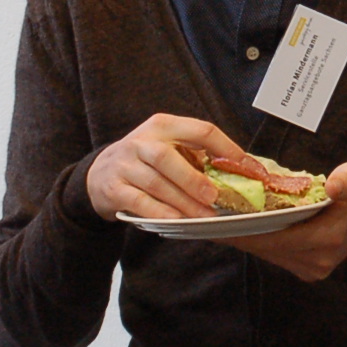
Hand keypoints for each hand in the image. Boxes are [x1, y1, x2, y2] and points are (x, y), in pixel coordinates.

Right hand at [89, 113, 240, 220]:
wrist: (99, 174)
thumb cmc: (145, 161)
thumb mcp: (168, 147)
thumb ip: (196, 155)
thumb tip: (238, 172)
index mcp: (163, 125)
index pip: (199, 129)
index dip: (226, 147)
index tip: (247, 166)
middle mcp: (141, 141)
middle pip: (167, 157)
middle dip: (193, 179)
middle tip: (215, 197)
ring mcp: (125, 164)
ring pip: (155, 183)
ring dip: (182, 202)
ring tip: (203, 216)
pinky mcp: (114, 188)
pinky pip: (139, 201)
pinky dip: (160, 212)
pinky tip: (176, 221)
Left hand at [226, 164, 346, 282]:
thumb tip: (332, 187)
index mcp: (330, 239)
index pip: (279, 237)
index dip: (248, 230)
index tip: (220, 222)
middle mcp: (318, 261)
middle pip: (268, 248)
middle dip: (238, 235)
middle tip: (206, 222)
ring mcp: (311, 268)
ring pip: (268, 253)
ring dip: (243, 240)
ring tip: (214, 225)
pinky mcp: (305, 269)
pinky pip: (273, 255)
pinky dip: (255, 242)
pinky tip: (235, 231)